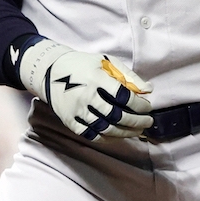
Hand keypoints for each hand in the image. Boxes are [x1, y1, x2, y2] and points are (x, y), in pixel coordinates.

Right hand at [17, 39, 153, 139]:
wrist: (50, 71)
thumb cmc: (83, 65)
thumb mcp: (106, 61)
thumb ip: (128, 75)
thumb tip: (149, 90)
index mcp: (96, 79)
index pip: (124, 97)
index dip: (139, 105)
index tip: (148, 107)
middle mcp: (86, 97)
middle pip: (117, 116)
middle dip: (136, 121)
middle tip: (148, 122)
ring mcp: (77, 111)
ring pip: (105, 129)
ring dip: (125, 133)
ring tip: (138, 131)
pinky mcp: (70, 121)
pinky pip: (91, 135)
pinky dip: (107, 138)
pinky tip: (118, 135)